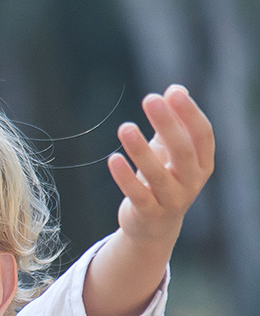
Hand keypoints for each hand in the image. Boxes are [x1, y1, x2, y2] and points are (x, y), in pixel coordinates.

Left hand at [108, 85, 214, 245]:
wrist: (154, 227)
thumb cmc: (163, 178)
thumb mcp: (170, 150)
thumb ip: (175, 122)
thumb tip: (177, 88)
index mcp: (202, 164)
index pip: (203, 135)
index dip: (190, 113)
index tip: (173, 92)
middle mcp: (191, 183)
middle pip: (183, 151)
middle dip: (168, 124)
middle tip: (150, 98)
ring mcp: (172, 201)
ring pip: (158, 175)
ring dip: (140, 150)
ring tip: (125, 127)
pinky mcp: (149, 214)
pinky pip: (137, 194)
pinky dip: (125, 177)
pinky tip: (112, 158)